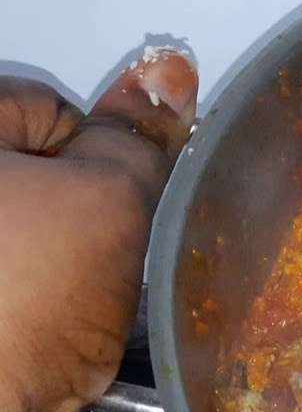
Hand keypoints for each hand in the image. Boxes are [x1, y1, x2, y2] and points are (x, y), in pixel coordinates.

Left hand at [0, 50, 196, 411]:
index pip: (48, 108)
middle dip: (88, 212)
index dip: (102, 156)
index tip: (118, 210)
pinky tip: (64, 336)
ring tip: (85, 308)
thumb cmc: (22, 305)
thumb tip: (169, 74)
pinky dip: (51, 305)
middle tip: (105, 261)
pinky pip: (25, 287)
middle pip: (41, 173)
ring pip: (39, 235)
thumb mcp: (107, 200)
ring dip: (76, 264)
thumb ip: (138, 137)